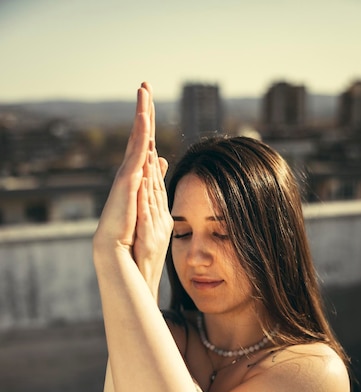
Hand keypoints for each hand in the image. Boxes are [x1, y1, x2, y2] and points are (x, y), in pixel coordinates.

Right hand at [133, 85, 171, 292]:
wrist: (120, 257)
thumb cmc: (135, 239)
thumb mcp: (152, 206)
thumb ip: (154, 182)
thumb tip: (160, 160)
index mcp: (139, 182)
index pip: (145, 148)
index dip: (148, 127)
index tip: (150, 104)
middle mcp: (132, 175)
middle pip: (140, 137)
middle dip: (144, 112)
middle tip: (145, 85)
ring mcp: (128, 178)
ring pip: (136, 140)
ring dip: (141, 114)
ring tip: (144, 90)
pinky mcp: (128, 184)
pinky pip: (136, 153)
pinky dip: (140, 134)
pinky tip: (144, 117)